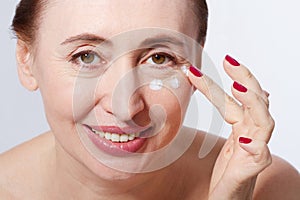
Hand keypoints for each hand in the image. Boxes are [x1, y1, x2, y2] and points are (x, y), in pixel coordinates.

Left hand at [188, 55, 273, 199]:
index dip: (215, 84)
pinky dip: (255, 146)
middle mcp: (251, 135)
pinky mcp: (251, 170)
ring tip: (237, 87)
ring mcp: (254, 151)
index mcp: (242, 128)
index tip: (193, 70)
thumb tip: (238, 91)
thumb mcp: (228, 140)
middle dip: (244, 78)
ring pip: (264, 122)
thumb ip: (233, 116)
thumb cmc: (229, 172)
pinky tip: (242, 139)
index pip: (231, 100)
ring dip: (253, 103)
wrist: (229, 199)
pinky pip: (260, 156)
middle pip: (255, 101)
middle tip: (228, 60)